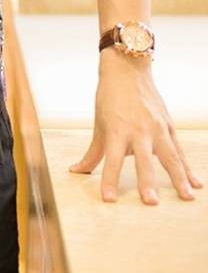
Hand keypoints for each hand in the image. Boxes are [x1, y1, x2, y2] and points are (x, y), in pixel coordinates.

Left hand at [68, 50, 203, 203]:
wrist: (127, 70)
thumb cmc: (109, 98)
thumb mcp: (99, 124)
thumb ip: (93, 152)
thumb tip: (76, 171)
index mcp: (117, 130)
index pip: (112, 160)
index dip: (109, 179)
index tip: (109, 199)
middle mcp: (138, 130)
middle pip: (143, 160)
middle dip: (147, 181)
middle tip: (150, 202)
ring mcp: (156, 127)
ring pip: (169, 156)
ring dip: (178, 178)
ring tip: (186, 197)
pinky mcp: (168, 125)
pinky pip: (179, 150)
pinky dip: (187, 168)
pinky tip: (195, 184)